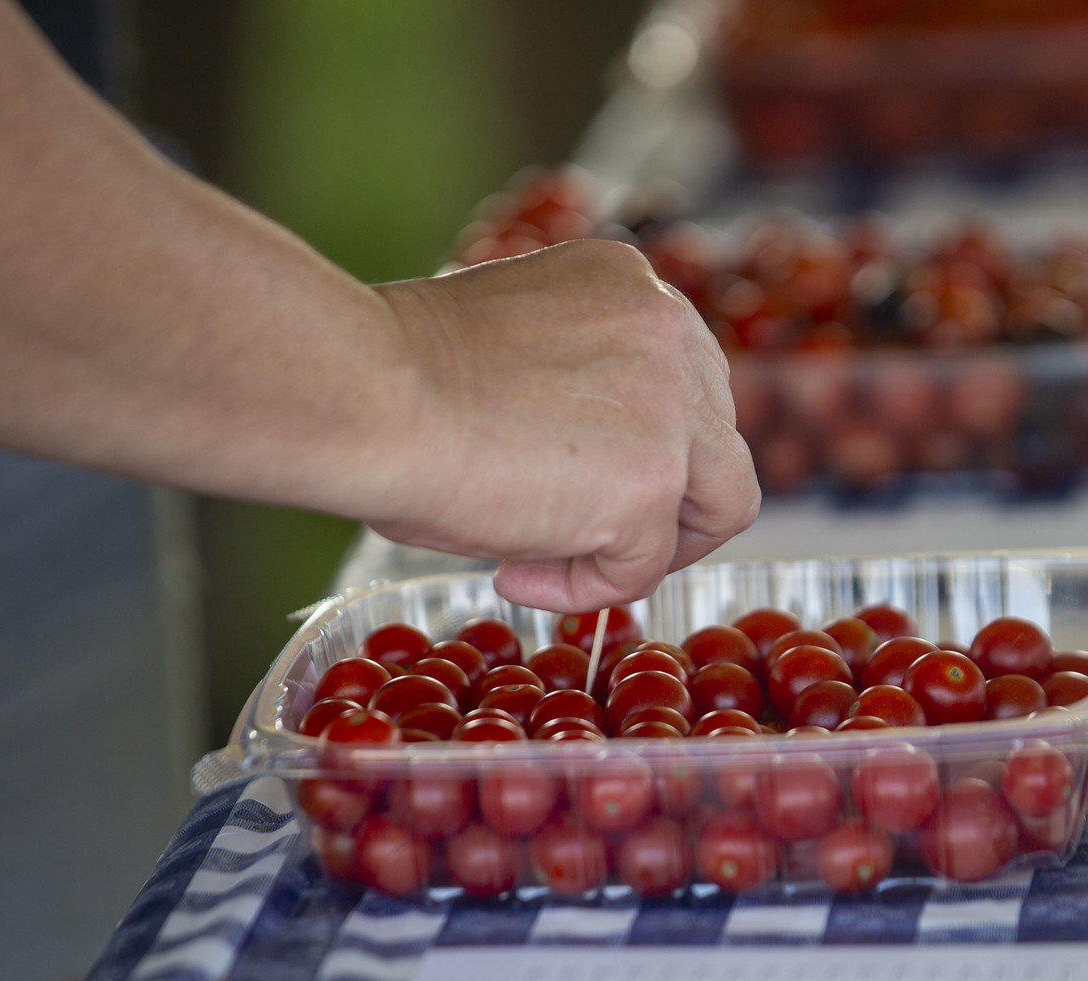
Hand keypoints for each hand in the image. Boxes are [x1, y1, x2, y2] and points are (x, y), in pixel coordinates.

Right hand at [364, 239, 757, 612]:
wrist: (366, 391)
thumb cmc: (394, 373)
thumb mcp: (515, 356)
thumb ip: (576, 392)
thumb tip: (585, 477)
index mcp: (630, 287)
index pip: (685, 381)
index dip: (643, 444)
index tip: (579, 477)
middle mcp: (670, 330)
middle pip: (717, 439)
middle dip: (664, 502)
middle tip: (589, 538)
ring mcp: (674, 408)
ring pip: (721, 504)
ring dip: (651, 549)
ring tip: (562, 564)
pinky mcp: (655, 483)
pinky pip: (642, 566)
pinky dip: (584, 587)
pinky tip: (514, 572)